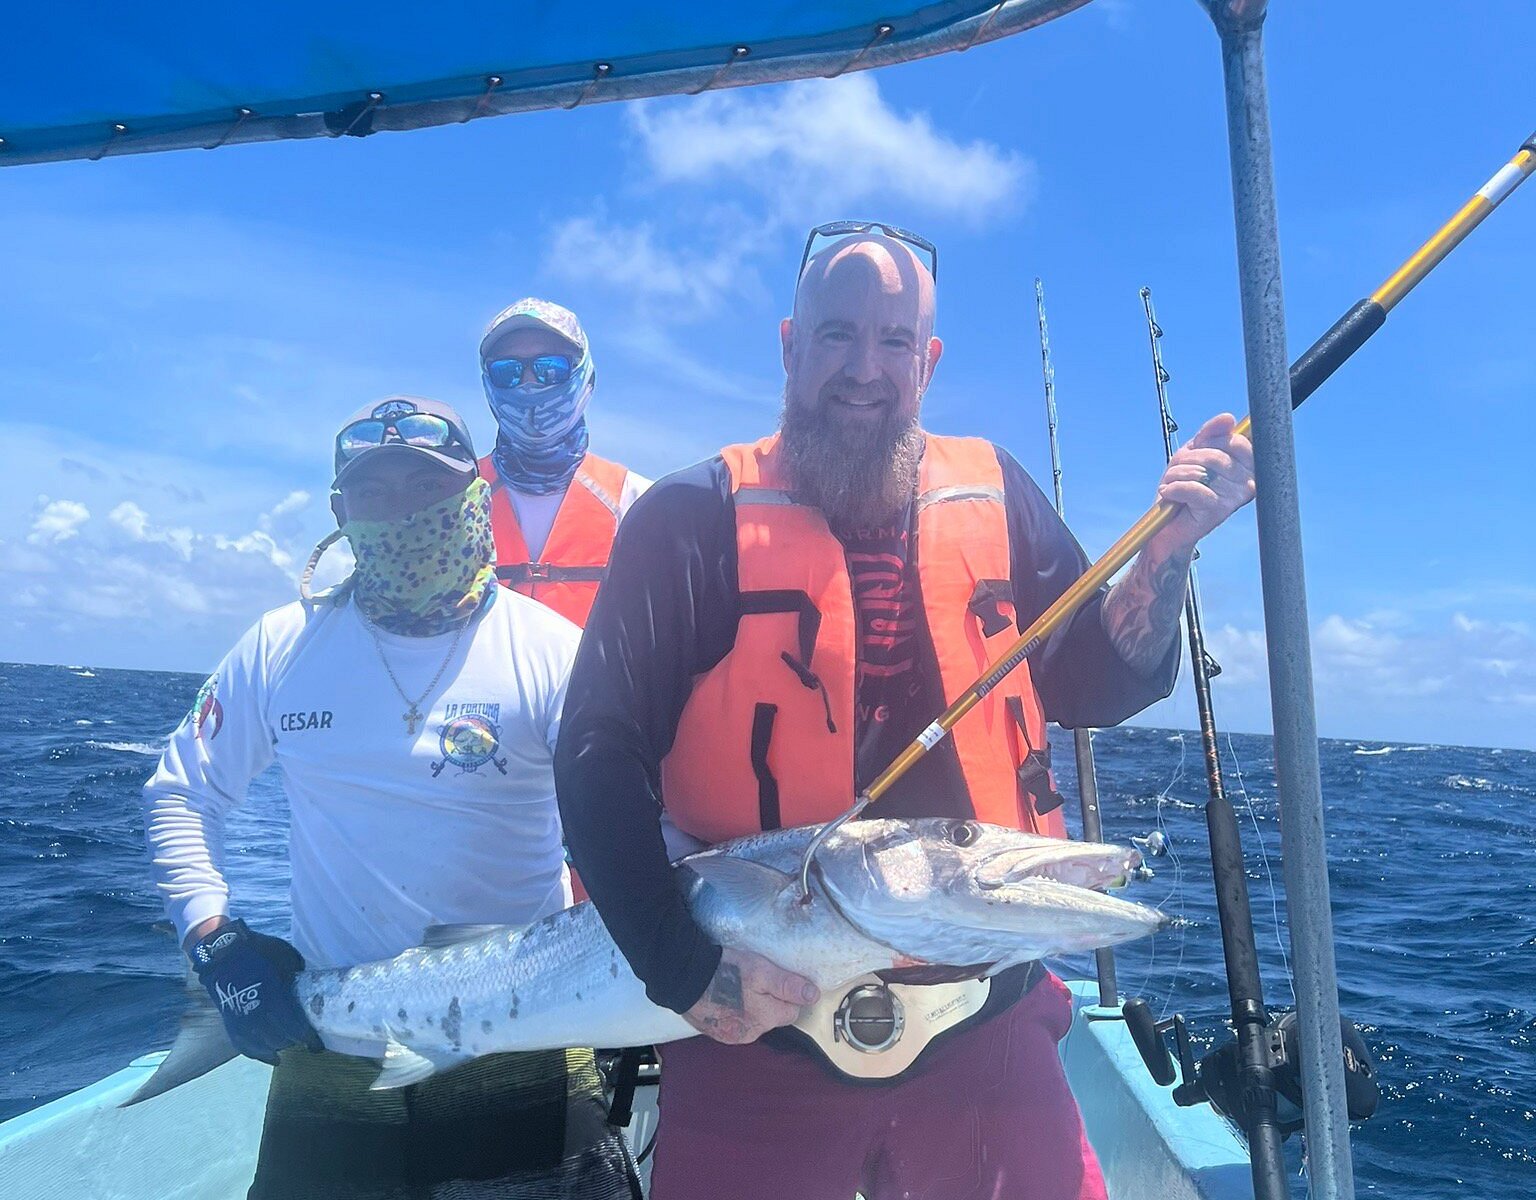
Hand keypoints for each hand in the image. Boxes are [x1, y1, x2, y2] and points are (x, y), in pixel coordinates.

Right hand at [190, 919, 323, 1063]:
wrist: (223, 951)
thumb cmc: (259, 952)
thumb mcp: (286, 958)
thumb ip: (297, 977)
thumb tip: (307, 987)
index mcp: (274, 998)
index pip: (295, 1028)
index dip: (309, 1039)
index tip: (318, 1045)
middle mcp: (258, 1014)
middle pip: (281, 1039)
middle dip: (295, 1040)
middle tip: (304, 1037)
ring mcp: (242, 1021)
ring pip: (264, 1045)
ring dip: (279, 1046)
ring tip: (289, 1043)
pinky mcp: (230, 1023)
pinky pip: (245, 1046)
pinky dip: (259, 1053)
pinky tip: (270, 1056)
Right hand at [682, 947, 818, 1044]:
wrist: (684, 977)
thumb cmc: (726, 971)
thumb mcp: (761, 971)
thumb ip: (787, 985)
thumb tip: (814, 996)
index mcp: (767, 1018)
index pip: (791, 1011)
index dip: (786, 994)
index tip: (774, 979)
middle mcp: (752, 1034)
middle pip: (772, 1018)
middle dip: (769, 1003)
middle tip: (754, 980)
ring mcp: (732, 1036)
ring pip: (753, 1022)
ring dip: (750, 1008)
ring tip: (737, 987)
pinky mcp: (715, 1033)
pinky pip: (734, 1024)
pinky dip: (733, 1013)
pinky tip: (723, 998)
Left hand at [1153, 412, 1255, 550]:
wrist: (1168, 524)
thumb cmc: (1185, 485)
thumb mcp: (1195, 452)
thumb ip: (1211, 433)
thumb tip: (1228, 418)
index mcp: (1248, 466)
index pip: (1235, 440)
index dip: (1209, 441)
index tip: (1195, 450)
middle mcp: (1247, 482)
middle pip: (1215, 455)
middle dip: (1187, 459)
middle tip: (1177, 471)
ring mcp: (1234, 498)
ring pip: (1201, 471)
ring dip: (1176, 475)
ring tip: (1172, 484)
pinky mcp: (1218, 511)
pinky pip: (1193, 489)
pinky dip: (1174, 488)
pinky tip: (1168, 493)